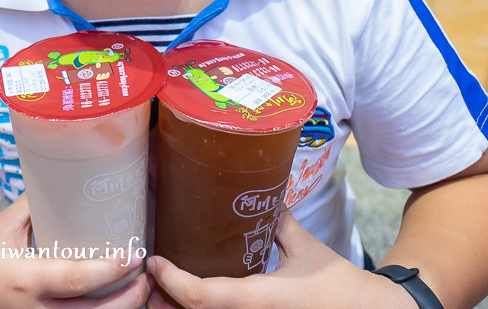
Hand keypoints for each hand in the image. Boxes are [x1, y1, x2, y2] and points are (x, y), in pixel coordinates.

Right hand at [0, 194, 149, 308]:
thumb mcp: (5, 224)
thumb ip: (38, 203)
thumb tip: (73, 171)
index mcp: (25, 279)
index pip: (75, 280)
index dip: (109, 270)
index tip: (133, 254)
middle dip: (129, 300)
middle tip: (146, 276)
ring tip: (138, 290)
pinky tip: (114, 303)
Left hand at [145, 209, 415, 308]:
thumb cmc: (339, 286)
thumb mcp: (304, 248)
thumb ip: (277, 221)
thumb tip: (260, 190)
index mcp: (256, 300)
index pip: (201, 296)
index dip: (171, 280)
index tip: (155, 261)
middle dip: (165, 299)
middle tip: (148, 274)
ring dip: (180, 306)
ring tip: (161, 285)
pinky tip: (190, 295)